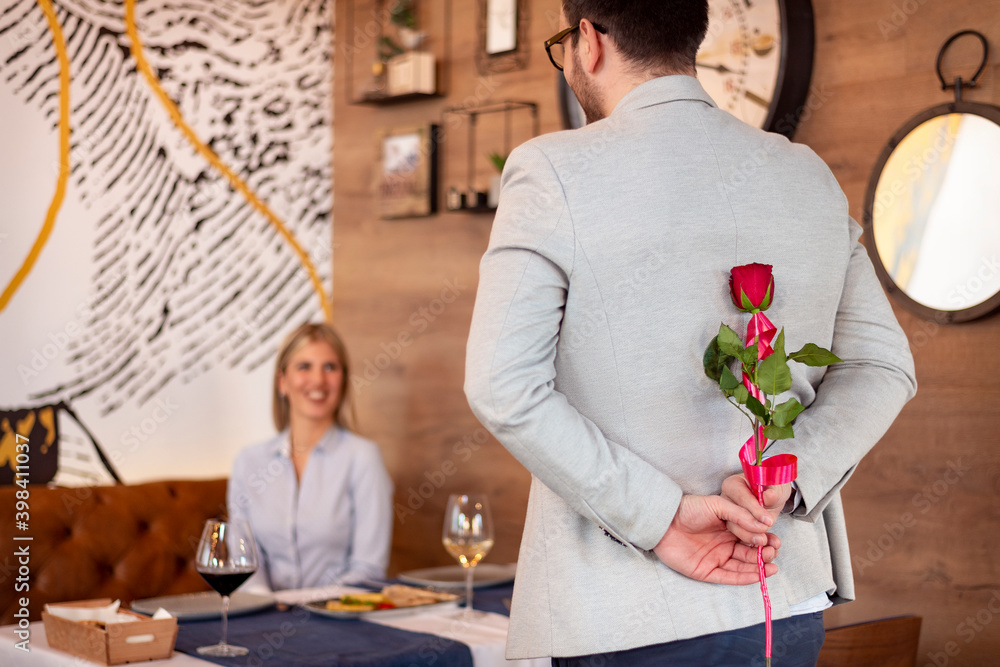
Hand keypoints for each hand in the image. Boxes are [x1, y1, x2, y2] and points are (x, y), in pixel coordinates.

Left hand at [652, 494, 778, 585]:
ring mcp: (716, 558)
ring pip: (743, 566)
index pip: (752, 537)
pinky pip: (729, 577)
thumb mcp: (718, 505)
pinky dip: (745, 577)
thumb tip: (764, 525)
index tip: (774, 540)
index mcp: (729, 529)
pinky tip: (759, 574)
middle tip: (772, 551)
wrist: (664, 519)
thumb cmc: (689, 508)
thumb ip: (741, 515)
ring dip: (759, 567)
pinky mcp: (706, 571)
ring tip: (773, 565)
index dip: (764, 539)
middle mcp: (724, 544)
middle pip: (750, 553)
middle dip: (764, 554)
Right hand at [721, 474, 791, 547]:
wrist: (773, 496)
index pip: (740, 496)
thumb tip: (768, 496)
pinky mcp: (733, 527)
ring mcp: (727, 515)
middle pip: (732, 515)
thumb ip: (773, 493)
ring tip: (765, 543)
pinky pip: (739, 537)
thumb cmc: (772, 488)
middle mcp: (726, 500)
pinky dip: (752, 542)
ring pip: (734, 528)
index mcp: (733, 484)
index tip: (768, 520)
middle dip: (749, 528)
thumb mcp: (776, 488)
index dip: (754, 509)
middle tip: (764, 536)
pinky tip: (763, 547)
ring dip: (750, 537)